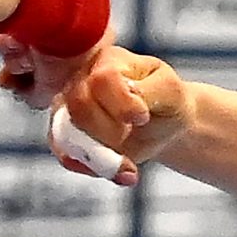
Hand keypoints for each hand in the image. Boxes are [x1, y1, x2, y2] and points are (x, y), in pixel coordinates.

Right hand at [47, 44, 193, 186]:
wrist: (164, 123)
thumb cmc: (165, 100)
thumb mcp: (169, 91)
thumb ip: (149, 91)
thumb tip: (128, 97)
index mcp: (107, 63)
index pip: (101, 81)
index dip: (122, 105)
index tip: (143, 117)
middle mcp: (82, 82)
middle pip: (79, 108)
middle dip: (110, 133)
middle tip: (133, 133)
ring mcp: (70, 109)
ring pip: (68, 135)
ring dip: (101, 157)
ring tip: (129, 166)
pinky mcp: (69, 135)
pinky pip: (67, 156)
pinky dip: (93, 169)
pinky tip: (119, 173)